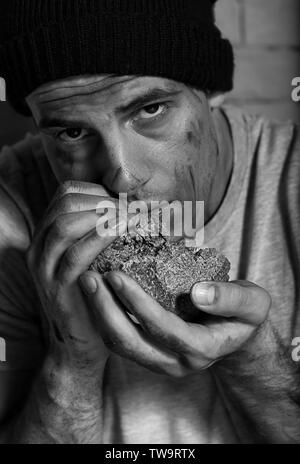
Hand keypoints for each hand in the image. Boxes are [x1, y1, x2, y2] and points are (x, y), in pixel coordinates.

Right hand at [26, 180, 125, 372]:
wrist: (79, 343)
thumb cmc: (94, 296)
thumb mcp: (92, 259)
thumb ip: (101, 234)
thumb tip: (136, 207)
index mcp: (47, 234)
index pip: (67, 193)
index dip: (99, 190)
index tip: (127, 200)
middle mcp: (39, 247)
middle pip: (65, 202)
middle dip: (103, 199)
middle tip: (134, 207)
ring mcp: (44, 268)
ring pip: (66, 225)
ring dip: (103, 215)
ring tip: (132, 217)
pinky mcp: (56, 288)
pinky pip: (76, 255)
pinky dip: (101, 238)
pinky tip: (123, 232)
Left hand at [79, 271, 270, 376]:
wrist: (236, 334)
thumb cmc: (243, 314)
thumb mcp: (252, 303)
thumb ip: (231, 299)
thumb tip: (200, 293)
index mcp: (202, 349)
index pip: (164, 328)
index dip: (138, 303)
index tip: (116, 275)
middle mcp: (177, 362)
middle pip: (132, 342)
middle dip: (106, 310)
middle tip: (89, 277)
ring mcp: (160, 362)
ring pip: (120, 345)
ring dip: (99, 314)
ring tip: (86, 282)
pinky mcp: (149, 355)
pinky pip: (119, 341)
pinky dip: (104, 317)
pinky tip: (96, 293)